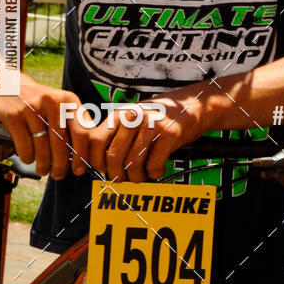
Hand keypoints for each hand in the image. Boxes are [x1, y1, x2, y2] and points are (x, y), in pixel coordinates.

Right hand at [0, 75, 90, 179]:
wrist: (5, 86)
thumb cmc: (37, 102)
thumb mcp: (59, 105)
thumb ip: (72, 124)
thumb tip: (85, 155)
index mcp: (68, 100)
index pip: (82, 132)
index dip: (82, 155)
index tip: (79, 169)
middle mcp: (52, 101)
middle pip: (61, 143)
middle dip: (61, 165)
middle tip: (59, 175)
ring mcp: (32, 107)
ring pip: (42, 147)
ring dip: (44, 164)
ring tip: (43, 170)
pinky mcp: (14, 115)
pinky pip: (24, 145)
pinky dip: (28, 157)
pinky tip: (29, 159)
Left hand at [80, 90, 205, 181]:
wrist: (191, 106)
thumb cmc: (159, 117)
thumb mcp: (132, 119)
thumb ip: (114, 136)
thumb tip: (95, 162)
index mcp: (120, 114)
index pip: (94, 140)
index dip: (93, 160)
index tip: (96, 170)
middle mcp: (133, 118)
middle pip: (112, 157)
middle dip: (116, 175)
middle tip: (123, 178)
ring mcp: (151, 125)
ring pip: (132, 164)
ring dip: (136, 177)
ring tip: (142, 175)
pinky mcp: (169, 135)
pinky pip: (154, 165)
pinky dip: (155, 173)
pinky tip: (158, 169)